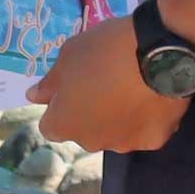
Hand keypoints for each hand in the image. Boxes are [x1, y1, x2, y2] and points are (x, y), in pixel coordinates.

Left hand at [36, 12, 186, 152]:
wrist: (159, 51)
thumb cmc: (105, 50)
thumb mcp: (69, 54)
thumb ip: (51, 82)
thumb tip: (35, 96)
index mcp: (64, 124)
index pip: (51, 126)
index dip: (59, 108)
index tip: (71, 89)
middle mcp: (92, 142)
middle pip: (85, 132)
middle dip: (89, 114)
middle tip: (104, 84)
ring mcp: (125, 143)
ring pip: (115, 133)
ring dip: (118, 119)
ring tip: (132, 88)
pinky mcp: (155, 140)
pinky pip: (145, 131)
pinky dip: (146, 119)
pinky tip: (153, 96)